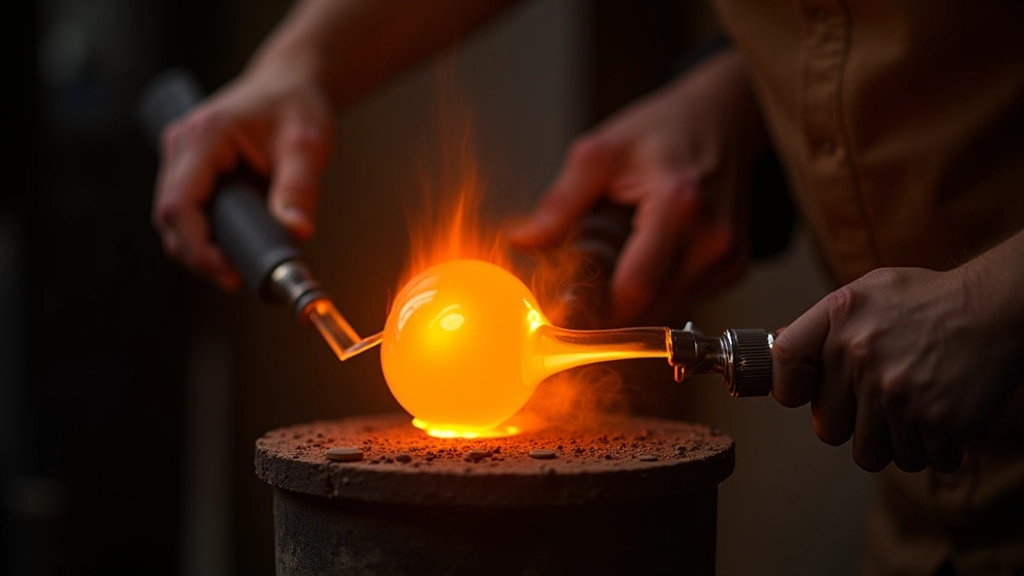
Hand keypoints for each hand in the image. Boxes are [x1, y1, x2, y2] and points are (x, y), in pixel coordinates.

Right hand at [152, 62, 333, 289]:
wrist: (290, 83)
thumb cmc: (295, 104)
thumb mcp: (307, 145)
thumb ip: (299, 188)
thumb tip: (296, 230)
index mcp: (204, 136)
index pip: (179, 204)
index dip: (197, 247)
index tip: (228, 272)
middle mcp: (181, 145)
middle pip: (170, 218)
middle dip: (199, 255)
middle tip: (239, 278)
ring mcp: (180, 157)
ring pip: (174, 219)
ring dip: (200, 248)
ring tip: (239, 266)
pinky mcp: (190, 169)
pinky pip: (186, 211)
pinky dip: (204, 234)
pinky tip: (231, 249)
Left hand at [510, 49, 766, 325]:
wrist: (724, 117)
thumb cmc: (661, 130)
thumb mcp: (600, 154)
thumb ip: (560, 203)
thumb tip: (522, 243)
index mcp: (678, 206)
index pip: (634, 288)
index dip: (594, 308)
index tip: (561, 306)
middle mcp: (712, 238)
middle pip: (649, 310)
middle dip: (608, 310)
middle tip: (577, 293)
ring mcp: (728, 257)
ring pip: (666, 312)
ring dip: (632, 303)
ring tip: (614, 265)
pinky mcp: (734, 267)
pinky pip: (685, 300)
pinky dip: (658, 292)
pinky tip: (645, 261)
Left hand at [772, 265, 1023, 472]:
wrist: (997, 308)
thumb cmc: (928, 301)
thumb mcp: (867, 293)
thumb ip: (822, 323)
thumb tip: (780, 348)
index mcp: (839, 317)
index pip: (784, 363)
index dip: (790, 389)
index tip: (803, 396)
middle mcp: (860, 355)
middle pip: (829, 428)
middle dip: (852, 423)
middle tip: (878, 404)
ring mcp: (897, 392)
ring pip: (873, 454)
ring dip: (894, 441)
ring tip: (913, 410)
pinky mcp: (936, 421)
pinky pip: (922, 460)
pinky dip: (935, 448)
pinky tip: (942, 415)